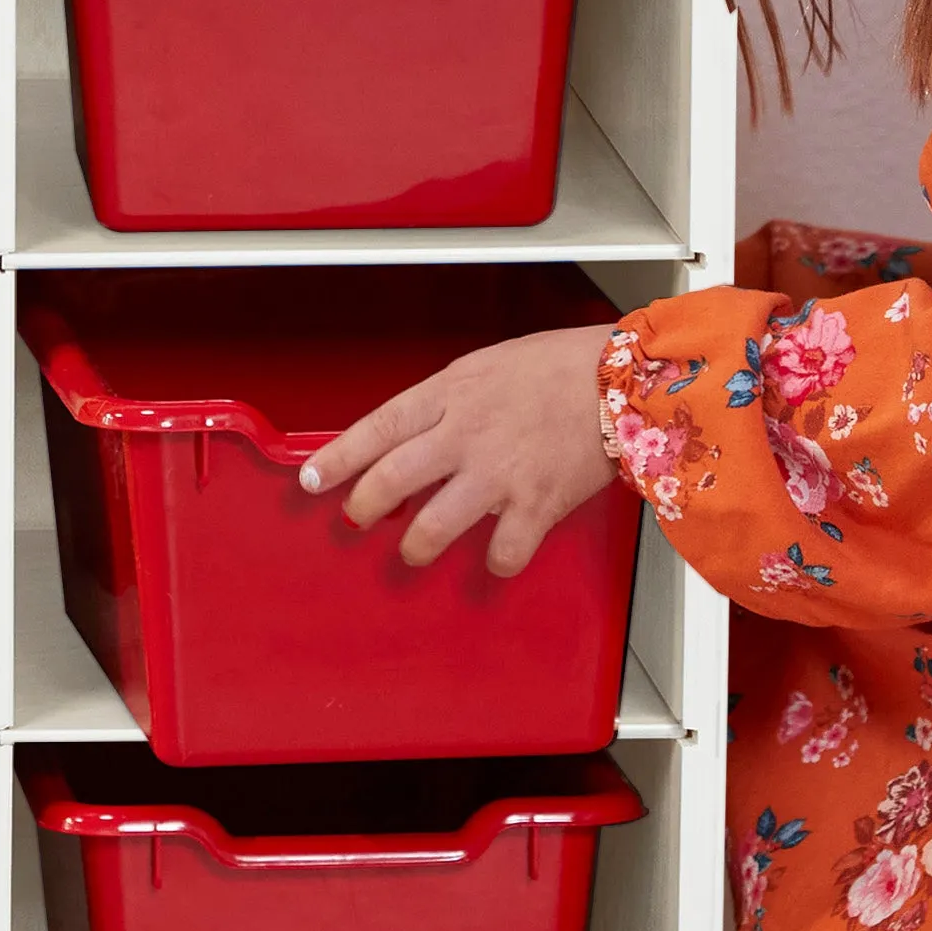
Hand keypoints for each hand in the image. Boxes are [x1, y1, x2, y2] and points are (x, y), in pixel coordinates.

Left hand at [301, 327, 619, 576]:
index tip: (312, 479)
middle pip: (391, 480)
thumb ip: (445, 403)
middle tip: (355, 518)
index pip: (376, 429)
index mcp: (449, 396)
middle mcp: (465, 436)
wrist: (620, 379)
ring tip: (412, 551)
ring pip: (433, 525)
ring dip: (415, 546)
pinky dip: (496, 563)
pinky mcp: (536, 505)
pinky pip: (502, 551)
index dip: (337, 458)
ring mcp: (498, 474)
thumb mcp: (483, 368)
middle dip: (362, 507)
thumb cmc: (557, 367)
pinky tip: (494, 559)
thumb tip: (413, 434)